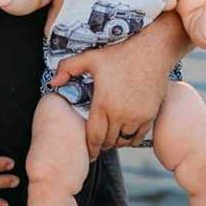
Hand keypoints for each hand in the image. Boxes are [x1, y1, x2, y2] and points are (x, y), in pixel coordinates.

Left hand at [50, 17, 184, 158]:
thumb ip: (68, 68)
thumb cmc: (120, 54)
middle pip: (108, 141)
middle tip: (97, 142)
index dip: (90, 148)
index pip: (94, 137)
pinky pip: (138, 138)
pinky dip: (130, 139)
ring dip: (115, 141)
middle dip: (101, 144)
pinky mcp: (150, 116)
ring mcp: (137, 117)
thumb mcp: (90, 58)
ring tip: (110, 136)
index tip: (88, 154)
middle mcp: (120, 114)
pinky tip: (125, 132)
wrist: (151, 52)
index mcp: (103, 103)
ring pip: (123, 141)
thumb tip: (53, 82)